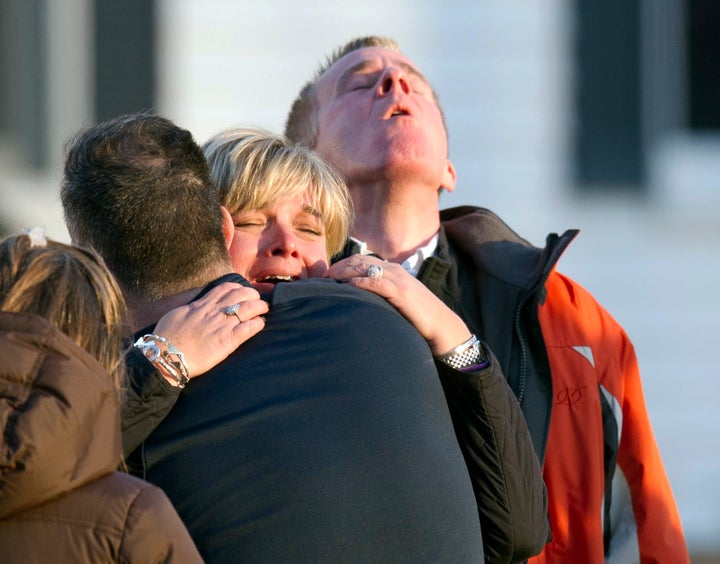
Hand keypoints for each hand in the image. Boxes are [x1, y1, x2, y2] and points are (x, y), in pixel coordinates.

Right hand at [154, 282, 268, 378]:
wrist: (166, 356)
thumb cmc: (167, 337)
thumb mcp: (177, 315)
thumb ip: (190, 310)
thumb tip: (195, 308)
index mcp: (202, 305)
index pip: (225, 288)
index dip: (238, 288)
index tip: (243, 292)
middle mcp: (214, 312)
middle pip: (241, 295)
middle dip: (253, 295)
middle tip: (257, 301)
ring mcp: (222, 326)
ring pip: (248, 308)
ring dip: (260, 307)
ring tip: (264, 310)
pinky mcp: (227, 341)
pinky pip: (248, 328)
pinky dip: (258, 324)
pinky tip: (261, 324)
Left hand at [324, 256, 470, 354]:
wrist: (441, 326)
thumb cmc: (418, 318)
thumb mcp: (396, 302)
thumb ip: (380, 297)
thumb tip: (358, 302)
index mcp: (393, 270)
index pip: (362, 260)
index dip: (342, 265)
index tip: (327, 276)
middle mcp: (394, 270)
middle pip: (359, 261)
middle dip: (338, 267)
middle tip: (321, 278)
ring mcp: (398, 279)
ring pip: (364, 268)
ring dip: (343, 273)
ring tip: (327, 281)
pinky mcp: (400, 292)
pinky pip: (375, 282)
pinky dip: (358, 283)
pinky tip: (346, 287)